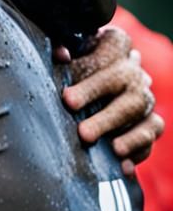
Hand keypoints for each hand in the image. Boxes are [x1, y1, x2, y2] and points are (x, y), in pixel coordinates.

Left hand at [61, 27, 162, 174]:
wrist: (82, 84)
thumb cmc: (66, 65)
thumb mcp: (63, 54)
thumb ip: (61, 51)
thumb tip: (60, 54)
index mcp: (113, 44)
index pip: (110, 57)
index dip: (90, 80)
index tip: (68, 100)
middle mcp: (132, 70)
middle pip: (127, 89)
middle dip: (105, 114)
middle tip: (83, 134)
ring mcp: (143, 96)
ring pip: (142, 113)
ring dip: (129, 134)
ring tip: (113, 150)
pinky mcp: (149, 120)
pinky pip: (150, 135)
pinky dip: (139, 150)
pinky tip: (124, 166)